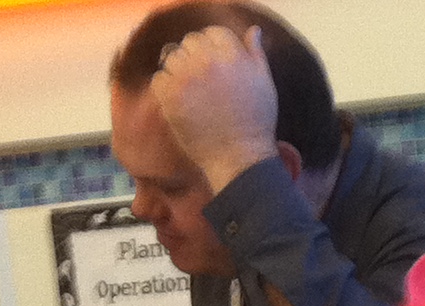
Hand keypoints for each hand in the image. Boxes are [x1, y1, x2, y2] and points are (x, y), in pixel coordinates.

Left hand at [149, 25, 281, 195]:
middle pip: (190, 42)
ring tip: (194, 95)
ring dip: (179, 72)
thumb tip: (253, 30)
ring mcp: (186, 76)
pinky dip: (167, 89)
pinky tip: (183, 104)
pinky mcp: (169, 94)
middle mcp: (208, 60)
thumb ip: (256, 53)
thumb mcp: (265, 83)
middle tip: (205, 84)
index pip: (212, 33)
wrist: (240, 157)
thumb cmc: (256, 121)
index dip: (214, 49)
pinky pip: (159, 78)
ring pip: (172, 57)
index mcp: (233, 54)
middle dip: (196, 58)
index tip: (218, 70)